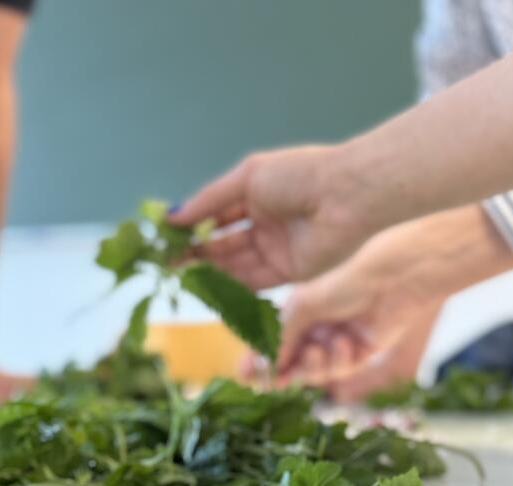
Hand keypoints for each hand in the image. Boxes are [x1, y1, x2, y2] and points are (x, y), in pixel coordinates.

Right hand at [170, 146, 379, 289]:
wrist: (347, 196)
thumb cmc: (300, 175)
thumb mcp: (247, 178)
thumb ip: (208, 200)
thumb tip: (171, 216)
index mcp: (258, 194)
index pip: (216, 214)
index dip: (191, 225)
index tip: (165, 236)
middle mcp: (266, 222)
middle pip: (222, 242)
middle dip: (194, 251)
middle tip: (166, 261)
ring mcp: (277, 248)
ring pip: (234, 263)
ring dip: (207, 269)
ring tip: (179, 273)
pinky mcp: (289, 272)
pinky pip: (253, 281)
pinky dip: (228, 284)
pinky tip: (205, 284)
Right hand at [266, 259, 442, 404]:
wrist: (390, 283)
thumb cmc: (343, 285)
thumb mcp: (301, 308)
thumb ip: (281, 337)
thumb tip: (267, 366)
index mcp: (297, 316)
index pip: (272, 345)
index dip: (259, 363)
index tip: (247, 377)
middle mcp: (315, 331)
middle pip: (291, 365)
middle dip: (284, 373)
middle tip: (277, 381)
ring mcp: (336, 344)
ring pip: (315, 373)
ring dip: (314, 366)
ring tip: (318, 351)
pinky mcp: (360, 354)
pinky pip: (341, 370)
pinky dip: (340, 360)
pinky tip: (346, 342)